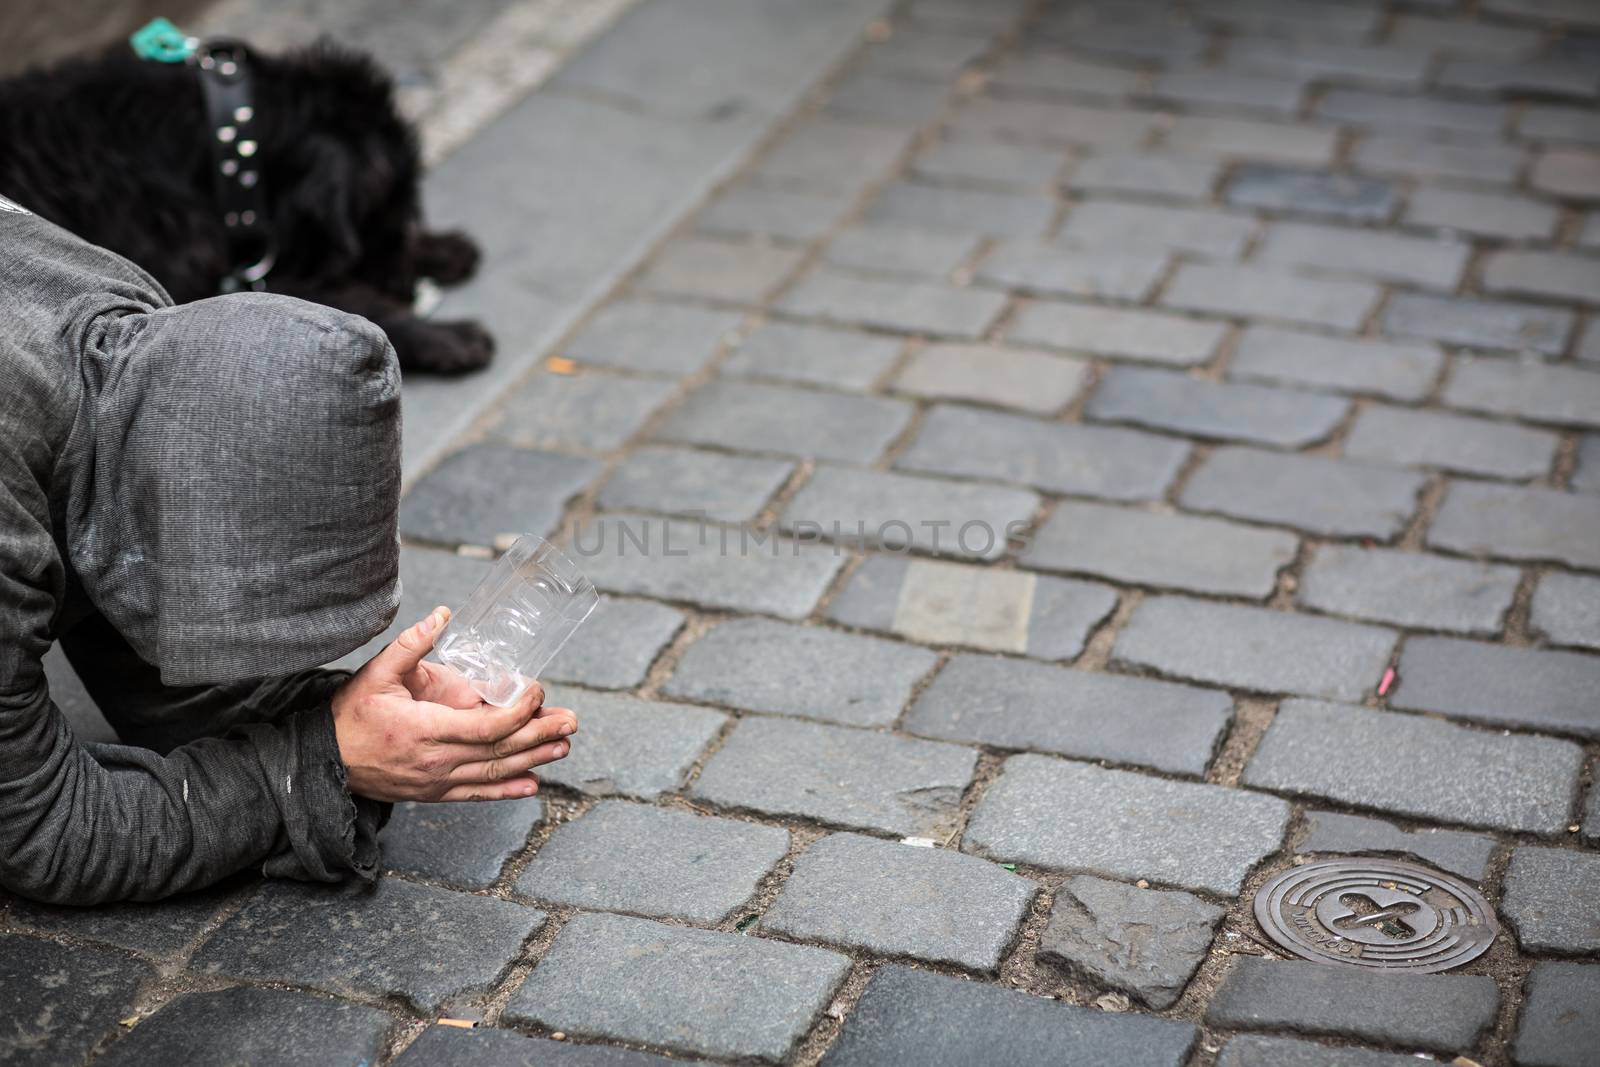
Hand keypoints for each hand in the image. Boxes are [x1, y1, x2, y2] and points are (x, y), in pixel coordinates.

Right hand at [331, 606, 577, 801]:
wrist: (325, 762)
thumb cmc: (352, 714)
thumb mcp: (377, 673)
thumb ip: (411, 644)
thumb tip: (442, 615)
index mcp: (425, 729)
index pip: (486, 727)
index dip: (518, 712)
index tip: (536, 690)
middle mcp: (436, 761)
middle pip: (499, 751)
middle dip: (539, 735)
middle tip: (571, 722)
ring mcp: (437, 781)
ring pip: (494, 773)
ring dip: (533, 760)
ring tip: (563, 746)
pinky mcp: (434, 792)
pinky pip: (476, 794)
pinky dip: (507, 791)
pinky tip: (532, 784)